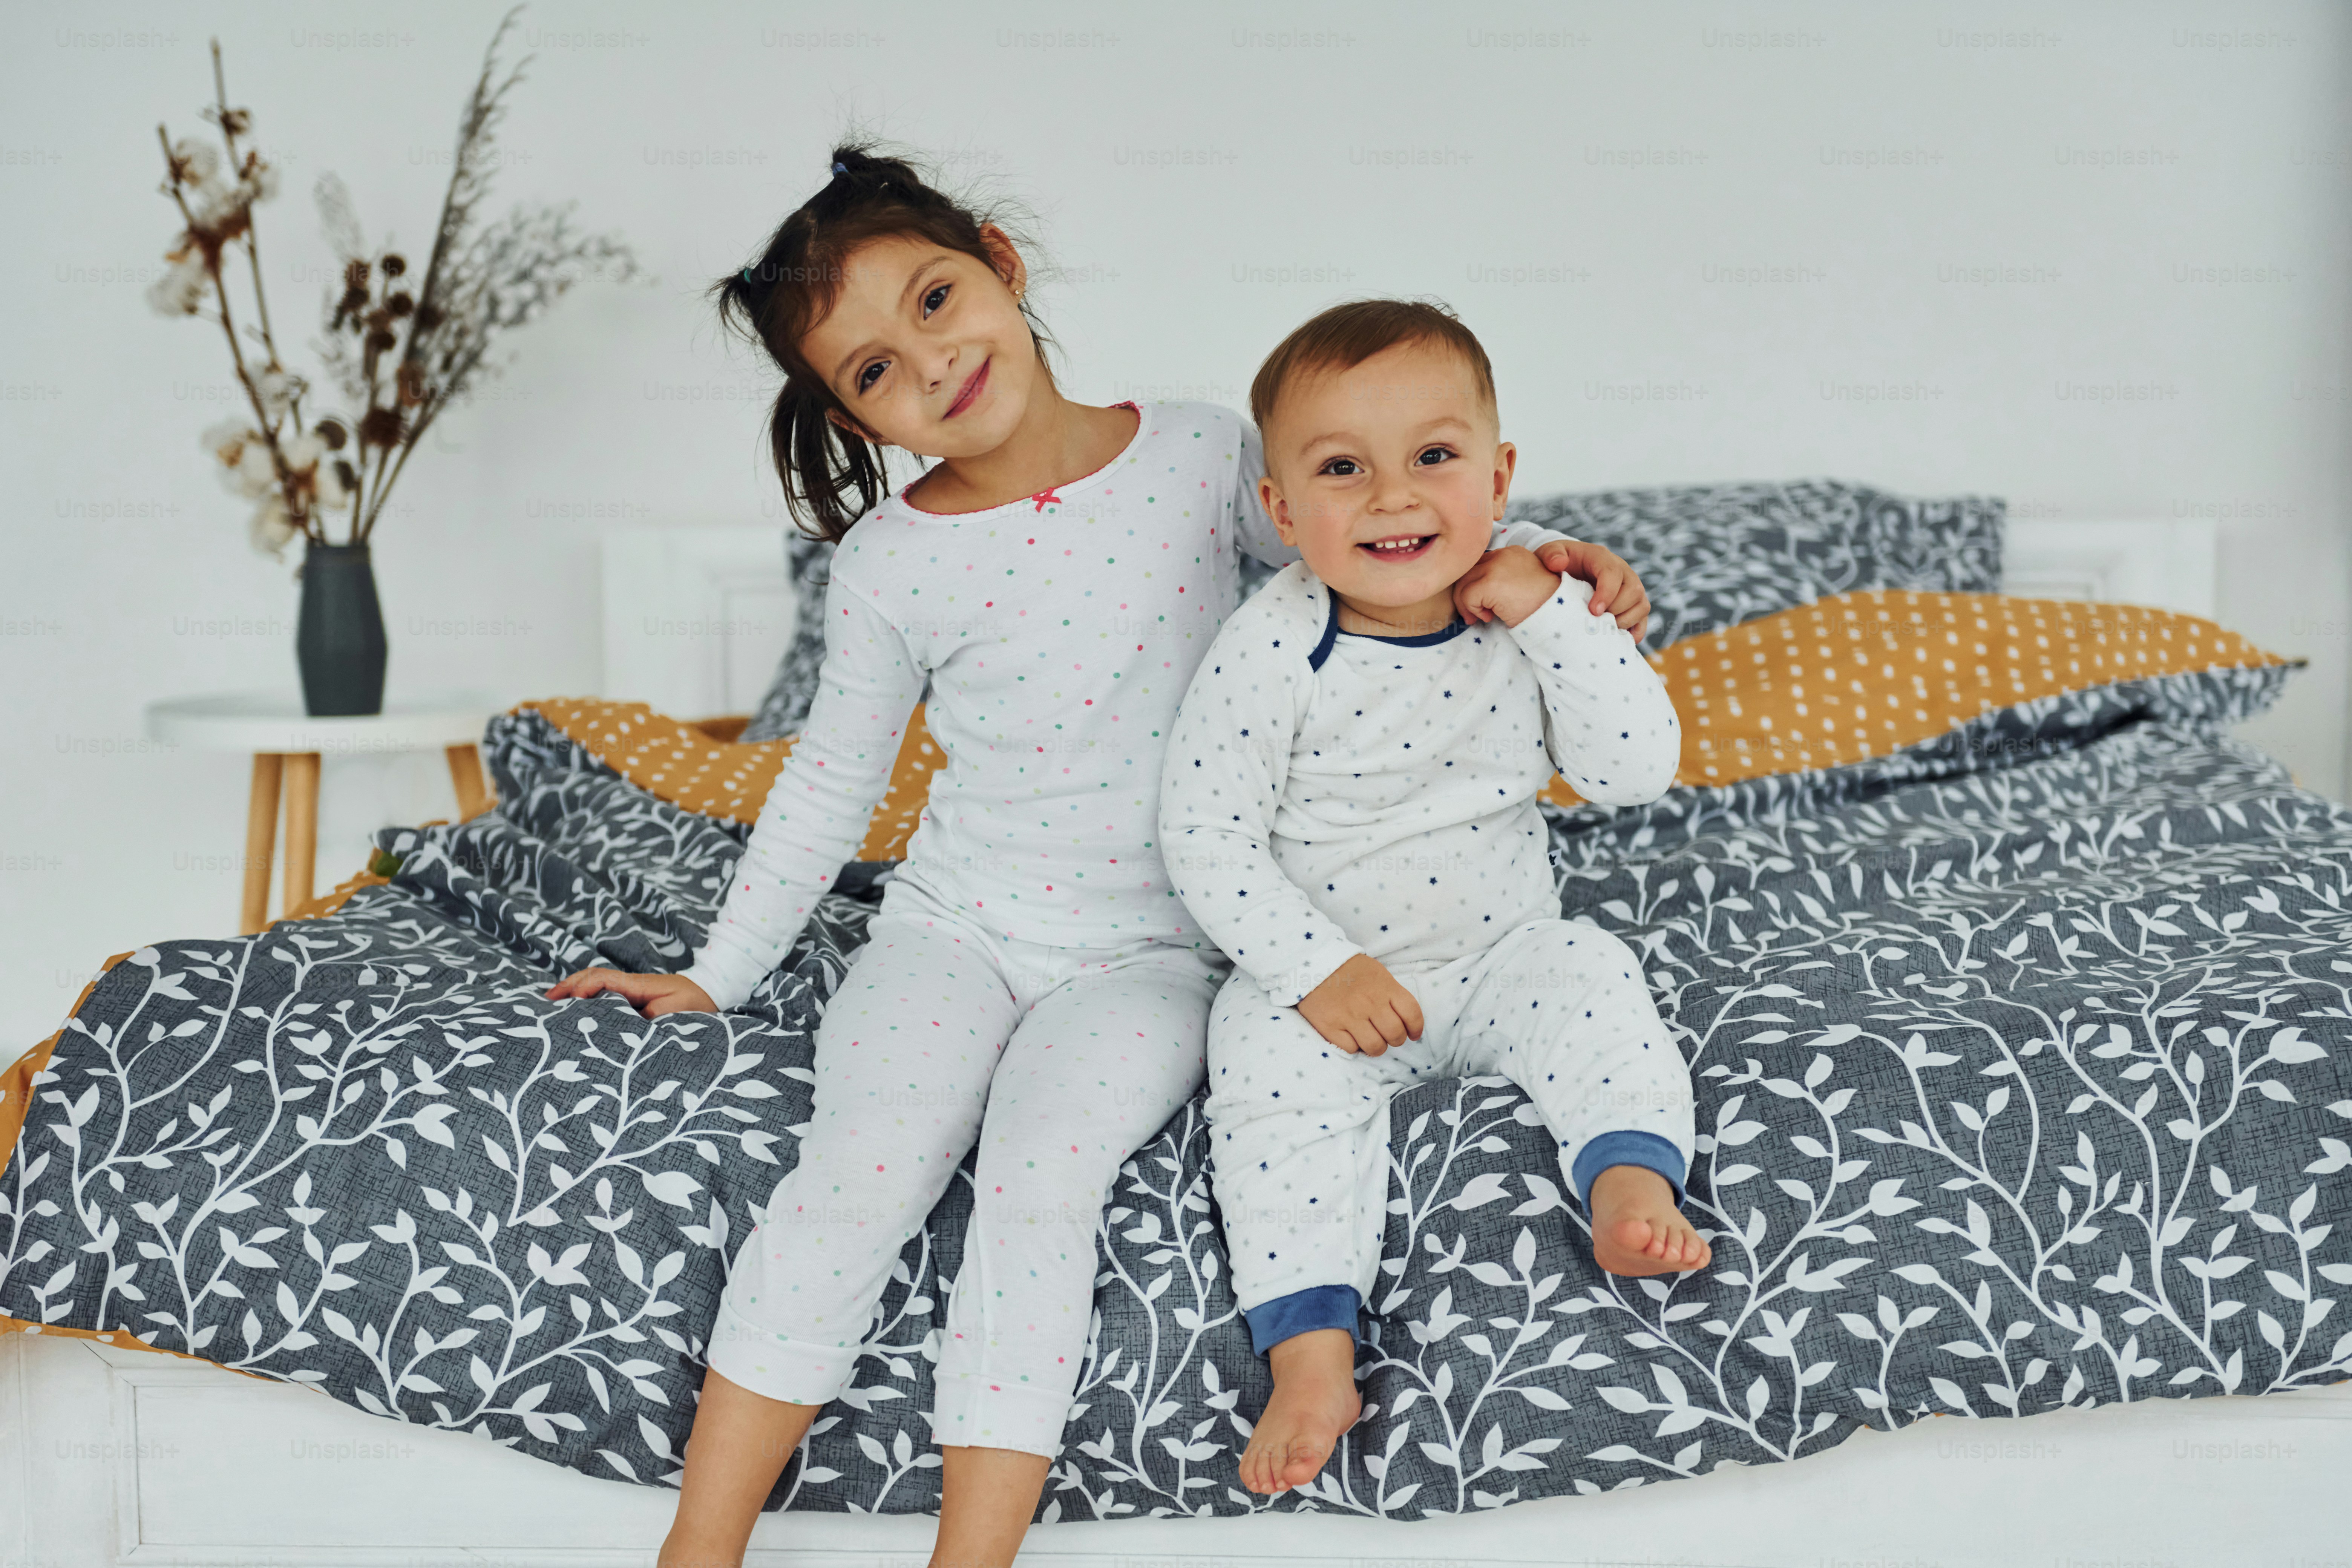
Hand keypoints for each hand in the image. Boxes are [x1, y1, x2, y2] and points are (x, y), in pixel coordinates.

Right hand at [543, 968, 718, 1018]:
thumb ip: (652, 1017)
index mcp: (636, 985)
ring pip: (594, 985)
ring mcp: (628, 991)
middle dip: (567, 987)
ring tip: (551, 1004)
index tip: (568, 1002)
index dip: (583, 988)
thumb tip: (628, 1023)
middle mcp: (628, 985)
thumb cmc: (694, 1003)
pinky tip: (575, 1010)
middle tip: (545, 1001)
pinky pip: (603, 995)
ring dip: (573, 991)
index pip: (602, 980)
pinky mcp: (631, 999)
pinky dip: (585, 999)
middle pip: (591, 978)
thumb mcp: (676, 1011)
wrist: (709, 993)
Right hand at [1295, 953, 1423, 1056]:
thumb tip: (1404, 1019)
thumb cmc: (1348, 969)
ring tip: (1371, 1040)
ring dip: (1377, 1047)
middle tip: (1389, 1036)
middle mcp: (1369, 1003)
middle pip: (1395, 1034)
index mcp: (1384, 987)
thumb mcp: (1377, 973)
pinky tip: (1351, 1036)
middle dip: (1396, 1040)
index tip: (1413, 1034)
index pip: (1412, 1013)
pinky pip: (1351, 1048)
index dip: (1416, 1028)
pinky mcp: (1330, 1027)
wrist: (1312, 962)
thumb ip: (1391, 994)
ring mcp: (1349, 1016)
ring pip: (1375, 1046)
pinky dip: (1354, 1046)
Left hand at [1451, 545, 1561, 629]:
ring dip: (1467, 604)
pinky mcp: (1491, 582)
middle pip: (1467, 571)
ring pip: (1463, 583)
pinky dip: (1473, 610)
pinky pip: (1467, 596)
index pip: (1479, 564)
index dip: (1475, 585)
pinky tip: (1490, 617)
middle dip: (1465, 595)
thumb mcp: (1522, 585)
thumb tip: (1476, 589)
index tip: (1483, 604)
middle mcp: (1503, 554)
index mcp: (1512, 553)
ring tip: (1482, 617)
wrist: (1559, 614)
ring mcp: (1496, 566)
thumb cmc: (1542, 606)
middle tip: (1473, 615)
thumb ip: (1502, 579)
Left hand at [1533, 538, 1649, 643]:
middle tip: (1595, 621)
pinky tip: (1617, 640)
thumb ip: (1550, 554)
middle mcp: (1622, 571)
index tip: (1593, 611)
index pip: (1613, 573)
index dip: (1607, 594)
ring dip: (1626, 621)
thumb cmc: (1556, 562)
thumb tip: (1559, 564)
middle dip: (1616, 609)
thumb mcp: (1548, 552)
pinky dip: (1634, 632)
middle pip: (1634, 590)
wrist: (1564, 570)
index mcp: (1602, 558)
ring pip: (1642, 605)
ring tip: (1603, 630)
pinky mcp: (1632, 604)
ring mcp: (1629, 588)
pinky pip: (1642, 619)